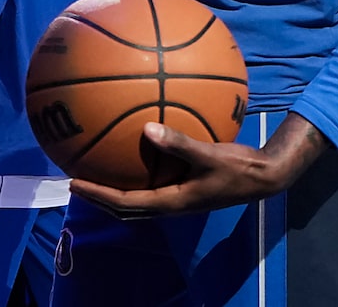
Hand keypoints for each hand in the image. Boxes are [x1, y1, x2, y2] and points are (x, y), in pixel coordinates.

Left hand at [70, 112, 330, 217]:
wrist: (263, 177)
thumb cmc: (238, 168)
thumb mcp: (209, 154)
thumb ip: (179, 143)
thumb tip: (147, 128)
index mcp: (171, 202)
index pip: (125, 203)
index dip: (98, 195)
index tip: (74, 183)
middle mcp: (171, 204)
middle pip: (125, 208)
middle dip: (99, 197)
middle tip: (77, 180)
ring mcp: (179, 198)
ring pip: (138, 199)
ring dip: (116, 190)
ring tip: (99, 171)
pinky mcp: (187, 188)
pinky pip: (153, 184)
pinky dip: (138, 176)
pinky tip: (139, 154)